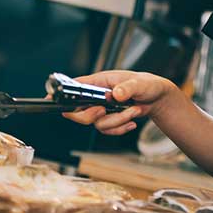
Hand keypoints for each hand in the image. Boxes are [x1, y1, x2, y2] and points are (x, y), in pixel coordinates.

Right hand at [60, 70, 174, 135]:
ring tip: (133, 110)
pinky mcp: (109, 119)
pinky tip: (132, 121)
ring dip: (117, 120)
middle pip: (77, 112)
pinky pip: (107, 130)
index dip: (62, 94)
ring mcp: (102, 109)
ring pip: (96, 123)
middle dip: (91, 115)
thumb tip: (117, 93)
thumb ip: (128, 87)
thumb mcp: (140, 83)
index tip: (55, 100)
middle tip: (104, 110)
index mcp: (100, 81)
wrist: (157, 98)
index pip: (74, 87)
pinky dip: (120, 128)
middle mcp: (97, 96)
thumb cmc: (148, 84)